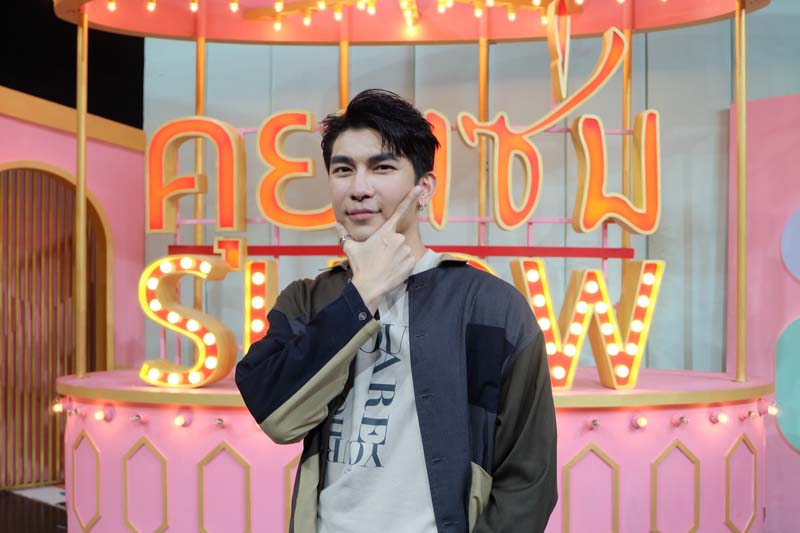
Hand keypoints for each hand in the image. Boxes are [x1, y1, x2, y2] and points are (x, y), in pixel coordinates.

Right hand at [335, 186, 421, 313]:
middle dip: (391, 246)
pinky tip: (392, 270)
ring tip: (385, 265)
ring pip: (403, 250)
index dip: (410, 198)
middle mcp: (397, 239)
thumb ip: (344, 234)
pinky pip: (409, 260)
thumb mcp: (350, 248)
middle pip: (397, 238)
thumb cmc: (360, 266)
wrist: (369, 287)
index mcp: (385, 232)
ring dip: (397, 256)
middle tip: (380, 257)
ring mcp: (405, 251)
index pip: (399, 211)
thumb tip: (336, 224)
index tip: (419, 188)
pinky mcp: (411, 263)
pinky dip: (402, 265)